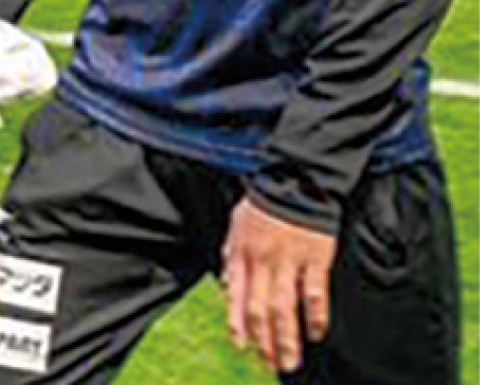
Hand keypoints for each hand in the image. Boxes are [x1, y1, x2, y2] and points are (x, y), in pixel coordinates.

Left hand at [223, 196, 335, 376]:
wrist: (295, 178)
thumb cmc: (264, 205)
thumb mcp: (238, 225)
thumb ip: (232, 257)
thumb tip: (227, 287)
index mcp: (243, 252)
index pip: (237, 296)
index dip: (238, 324)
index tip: (243, 347)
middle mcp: (263, 259)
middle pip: (260, 310)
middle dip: (264, 342)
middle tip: (270, 365)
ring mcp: (289, 259)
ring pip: (285, 309)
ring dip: (287, 340)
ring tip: (290, 362)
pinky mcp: (315, 257)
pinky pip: (314, 294)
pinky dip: (315, 317)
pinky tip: (316, 334)